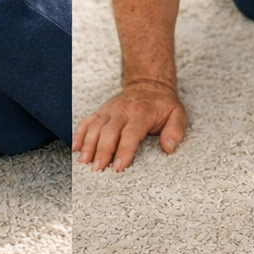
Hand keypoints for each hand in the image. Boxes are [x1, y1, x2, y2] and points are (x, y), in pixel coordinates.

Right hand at [73, 80, 187, 170]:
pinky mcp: (101, 111)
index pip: (130, 133)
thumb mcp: (178, 114)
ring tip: (84, 162)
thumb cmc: (162, 104)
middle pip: (109, 132)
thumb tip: (169, 148)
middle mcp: (123, 111)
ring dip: (88, 145)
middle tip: (97, 169)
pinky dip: (79, 134)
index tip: (118, 167)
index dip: (123, 150)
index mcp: (142, 113)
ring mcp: (109, 110)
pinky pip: (87, 121)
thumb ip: (175, 131)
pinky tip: (76, 148)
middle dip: (101, 151)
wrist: (148, 84)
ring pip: (95, 127)